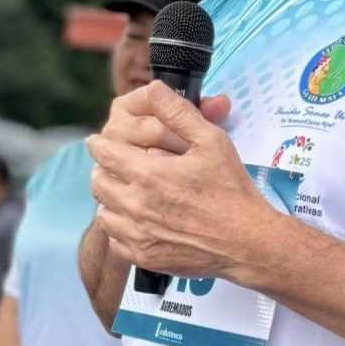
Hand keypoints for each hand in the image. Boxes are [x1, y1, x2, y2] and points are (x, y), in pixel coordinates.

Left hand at [87, 81, 280, 284]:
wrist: (247, 240)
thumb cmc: (231, 189)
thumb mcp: (212, 140)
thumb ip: (179, 113)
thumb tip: (155, 89)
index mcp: (148, 174)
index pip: (103, 154)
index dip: (100, 143)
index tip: (101, 140)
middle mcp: (136, 205)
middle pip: (98, 181)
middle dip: (104, 168)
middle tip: (118, 164)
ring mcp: (138, 235)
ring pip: (103, 211)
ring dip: (110, 198)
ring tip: (128, 190)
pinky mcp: (144, 257)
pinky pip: (115, 239)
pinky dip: (120, 227)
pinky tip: (138, 218)